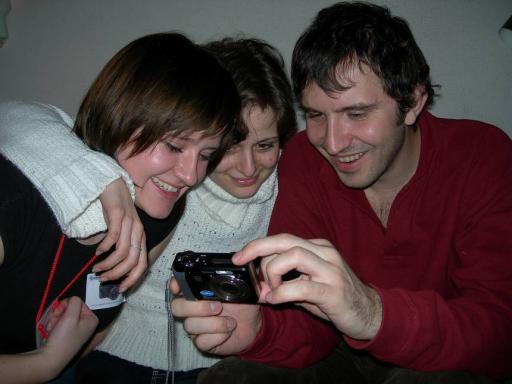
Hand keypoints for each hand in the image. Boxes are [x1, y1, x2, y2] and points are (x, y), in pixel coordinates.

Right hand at [41, 297, 97, 373]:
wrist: (51, 358)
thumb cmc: (63, 337)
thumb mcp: (70, 316)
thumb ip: (74, 302)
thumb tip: (73, 299)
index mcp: (92, 318)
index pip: (78, 302)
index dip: (66, 305)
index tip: (59, 314)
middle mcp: (87, 323)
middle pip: (71, 308)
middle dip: (59, 313)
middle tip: (55, 322)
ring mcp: (78, 329)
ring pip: (64, 315)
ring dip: (55, 319)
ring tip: (53, 328)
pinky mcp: (69, 334)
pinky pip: (61, 323)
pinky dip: (55, 325)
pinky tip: (52, 331)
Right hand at [92, 178, 146, 291]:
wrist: (113, 184)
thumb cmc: (116, 209)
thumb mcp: (122, 230)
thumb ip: (121, 245)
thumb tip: (113, 265)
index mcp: (141, 237)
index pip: (142, 263)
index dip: (132, 278)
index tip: (120, 289)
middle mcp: (138, 232)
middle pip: (133, 261)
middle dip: (117, 274)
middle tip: (102, 279)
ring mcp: (130, 223)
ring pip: (123, 252)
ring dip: (108, 264)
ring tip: (96, 268)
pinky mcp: (119, 215)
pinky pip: (113, 237)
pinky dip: (105, 248)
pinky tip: (97, 252)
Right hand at [169, 278, 260, 354]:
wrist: (252, 325)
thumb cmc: (242, 304)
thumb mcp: (239, 288)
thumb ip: (232, 277)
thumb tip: (234, 265)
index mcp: (198, 292)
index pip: (177, 286)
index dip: (174, 285)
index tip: (178, 288)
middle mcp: (192, 309)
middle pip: (177, 307)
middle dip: (196, 307)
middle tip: (218, 307)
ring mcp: (195, 326)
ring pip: (190, 325)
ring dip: (214, 324)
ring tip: (231, 322)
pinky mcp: (202, 342)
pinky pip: (201, 341)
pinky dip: (218, 336)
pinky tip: (228, 332)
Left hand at [233, 234, 381, 339]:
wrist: (370, 314)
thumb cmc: (337, 299)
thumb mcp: (309, 286)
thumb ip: (286, 283)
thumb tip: (261, 287)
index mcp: (317, 248)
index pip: (283, 239)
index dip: (259, 245)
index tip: (240, 256)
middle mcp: (324, 253)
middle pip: (285, 240)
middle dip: (257, 248)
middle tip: (241, 262)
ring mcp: (331, 270)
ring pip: (293, 256)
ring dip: (272, 272)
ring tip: (269, 290)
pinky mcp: (333, 291)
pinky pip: (301, 286)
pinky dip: (282, 292)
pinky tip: (275, 300)